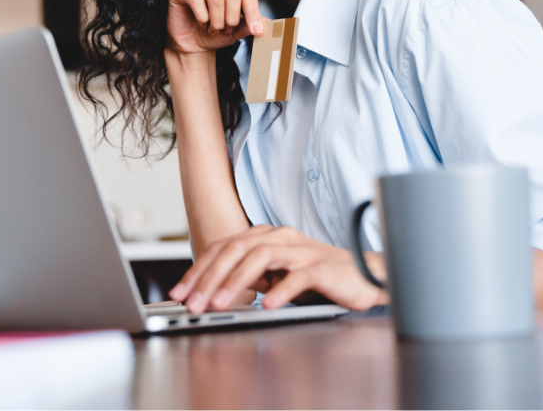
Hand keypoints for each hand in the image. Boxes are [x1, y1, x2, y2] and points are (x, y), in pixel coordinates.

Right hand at [167, 0, 263, 55]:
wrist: (193, 44)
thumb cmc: (215, 32)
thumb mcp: (237, 31)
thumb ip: (250, 24)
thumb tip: (268, 22)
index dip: (253, 11)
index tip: (257, 30)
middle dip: (232, 17)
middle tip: (226, 29)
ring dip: (217, 20)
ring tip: (213, 28)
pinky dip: (202, 16)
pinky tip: (201, 22)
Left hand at [168, 225, 388, 312]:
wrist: (363, 275)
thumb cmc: (317, 276)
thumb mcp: (275, 275)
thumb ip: (248, 276)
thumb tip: (211, 290)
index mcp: (267, 236)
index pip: (224, 247)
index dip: (198, 269)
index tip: (179, 292)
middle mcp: (281, 237)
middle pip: (237, 249)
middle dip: (210, 277)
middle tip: (193, 303)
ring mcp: (302, 251)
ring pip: (261, 257)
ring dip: (237, 282)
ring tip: (221, 304)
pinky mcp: (323, 268)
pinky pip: (299, 277)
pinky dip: (282, 290)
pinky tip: (268, 305)